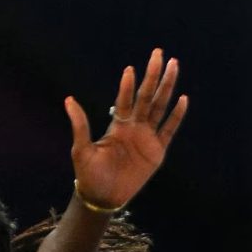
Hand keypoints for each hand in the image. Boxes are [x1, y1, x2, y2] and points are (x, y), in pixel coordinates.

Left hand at [64, 49, 187, 210]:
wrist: (102, 197)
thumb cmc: (89, 174)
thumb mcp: (81, 149)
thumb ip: (80, 125)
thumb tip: (68, 100)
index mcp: (117, 125)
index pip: (125, 99)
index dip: (128, 85)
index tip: (130, 69)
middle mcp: (134, 127)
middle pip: (147, 96)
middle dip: (153, 75)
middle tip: (159, 53)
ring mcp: (147, 137)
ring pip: (160, 106)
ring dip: (167, 87)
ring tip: (174, 66)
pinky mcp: (157, 151)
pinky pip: (169, 130)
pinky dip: (176, 116)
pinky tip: (182, 99)